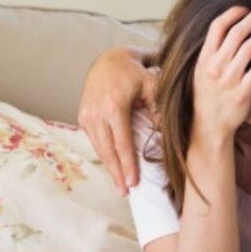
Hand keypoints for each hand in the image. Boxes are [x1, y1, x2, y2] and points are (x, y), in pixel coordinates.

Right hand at [79, 46, 158, 194]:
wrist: (109, 59)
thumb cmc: (136, 72)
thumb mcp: (153, 86)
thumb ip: (160, 110)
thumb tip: (167, 136)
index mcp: (113, 106)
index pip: (121, 143)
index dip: (127, 165)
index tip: (133, 183)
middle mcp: (96, 113)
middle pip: (107, 150)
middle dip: (117, 173)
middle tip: (126, 192)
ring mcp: (87, 115)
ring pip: (99, 148)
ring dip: (109, 167)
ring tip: (120, 185)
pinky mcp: (83, 116)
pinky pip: (94, 140)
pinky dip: (104, 154)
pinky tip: (113, 166)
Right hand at [192, 6, 250, 148]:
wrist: (209, 125)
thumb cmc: (208, 95)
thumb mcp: (202, 71)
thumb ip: (214, 51)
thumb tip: (228, 27)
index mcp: (205, 58)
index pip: (218, 26)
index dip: (233, 13)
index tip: (247, 7)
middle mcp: (215, 66)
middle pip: (236, 33)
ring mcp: (228, 79)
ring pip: (249, 48)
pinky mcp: (241, 92)